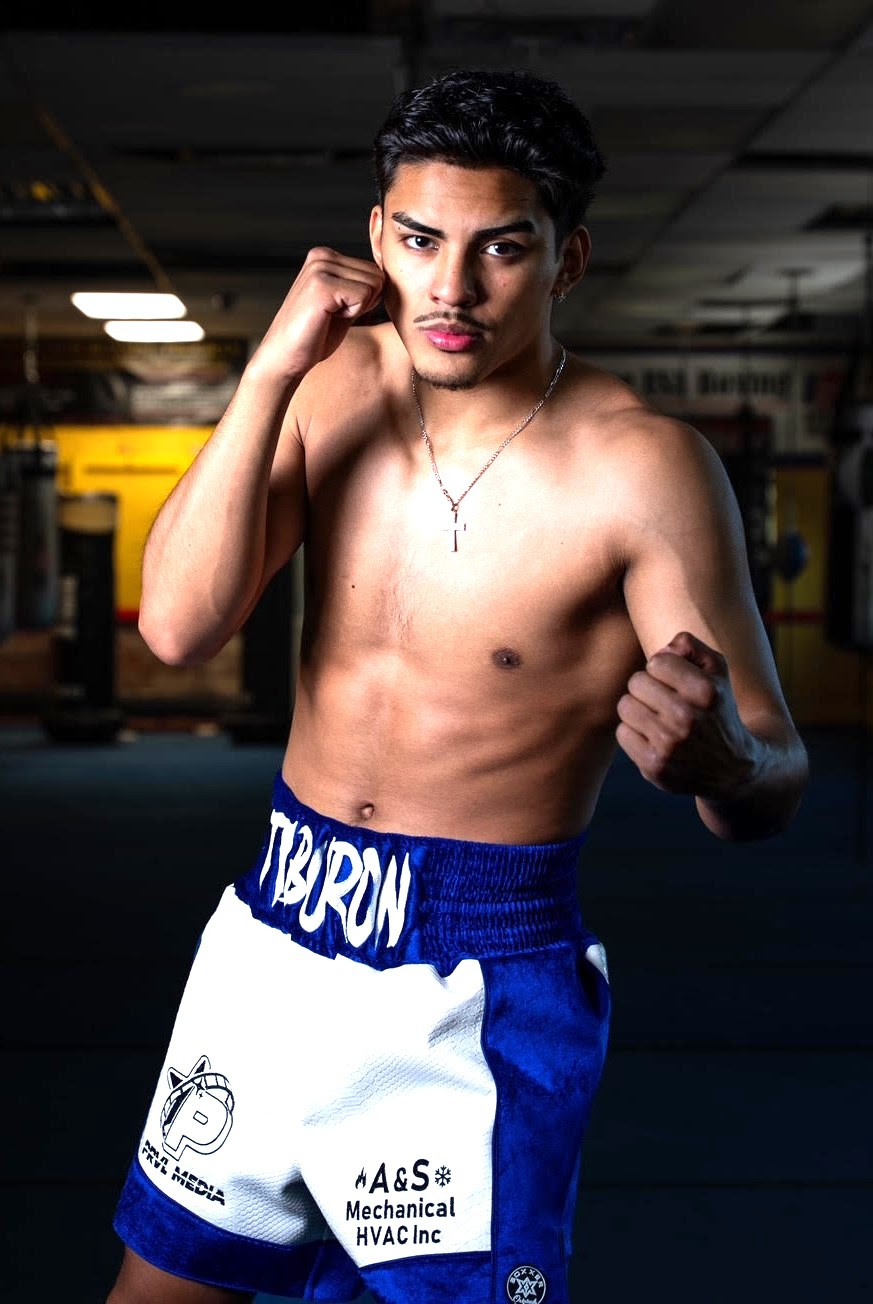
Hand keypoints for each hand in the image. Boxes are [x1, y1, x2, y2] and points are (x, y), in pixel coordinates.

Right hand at [249, 247, 383, 382]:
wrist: (286, 358)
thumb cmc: (314, 336)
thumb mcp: (344, 304)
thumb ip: (362, 287)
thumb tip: (389, 279)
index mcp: (326, 256)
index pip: (375, 270)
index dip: (366, 298)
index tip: (338, 310)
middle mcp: (322, 255)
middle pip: (377, 276)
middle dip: (364, 302)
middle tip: (334, 315)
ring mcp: (320, 268)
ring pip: (373, 285)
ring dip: (356, 309)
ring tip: (329, 315)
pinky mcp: (322, 284)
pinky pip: (364, 296)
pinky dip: (352, 314)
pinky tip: (327, 318)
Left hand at [615, 631, 758, 798]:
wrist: (731, 769)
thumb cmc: (717, 710)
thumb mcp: (717, 673)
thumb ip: (691, 647)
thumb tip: (664, 650)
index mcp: (706, 692)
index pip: (656, 662)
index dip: (663, 670)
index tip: (675, 683)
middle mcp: (688, 718)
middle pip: (636, 682)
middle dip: (647, 688)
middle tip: (663, 701)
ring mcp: (669, 744)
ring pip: (625, 706)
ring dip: (638, 709)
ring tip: (657, 718)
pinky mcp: (654, 766)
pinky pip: (623, 733)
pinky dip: (635, 733)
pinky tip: (654, 738)